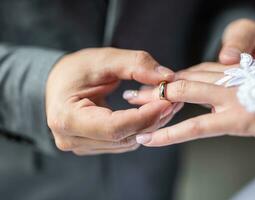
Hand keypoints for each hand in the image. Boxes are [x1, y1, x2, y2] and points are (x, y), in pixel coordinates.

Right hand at [46, 48, 176, 154]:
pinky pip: (124, 141)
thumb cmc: (76, 69)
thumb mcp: (104, 59)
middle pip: (123, 137)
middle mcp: (72, 139)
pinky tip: (152, 112)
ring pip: (127, 141)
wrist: (59, 82)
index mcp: (66, 118)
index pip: (114, 127)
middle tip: (173, 99)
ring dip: (150, 124)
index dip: (144, 116)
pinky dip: (141, 127)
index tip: (167, 101)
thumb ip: (135, 64)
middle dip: (152, 119)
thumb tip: (167, 77)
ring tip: (166, 103)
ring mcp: (82, 146)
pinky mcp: (93, 146)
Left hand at [127, 62, 254, 146]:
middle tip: (131, 93)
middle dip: (155, 88)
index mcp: (233, 70)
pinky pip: (196, 126)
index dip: (170, 79)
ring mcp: (232, 97)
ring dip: (155, 102)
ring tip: (132, 107)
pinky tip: (149, 139)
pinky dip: (169, 133)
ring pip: (184, 94)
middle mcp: (230, 79)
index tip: (152, 83)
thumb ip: (229, 86)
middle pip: (183, 80)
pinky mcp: (237, 119)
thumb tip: (208, 96)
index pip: (192, 72)